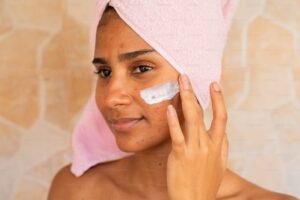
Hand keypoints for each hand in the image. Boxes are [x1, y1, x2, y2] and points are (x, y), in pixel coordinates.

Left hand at [166, 74, 228, 199]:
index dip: (219, 100)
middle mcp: (209, 145)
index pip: (221, 118)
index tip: (214, 85)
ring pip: (192, 119)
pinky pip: (177, 135)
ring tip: (181, 82)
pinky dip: (174, 120)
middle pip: (205, 113)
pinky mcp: (181, 156)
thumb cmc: (205, 185)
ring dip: (187, 98)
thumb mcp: (219, 166)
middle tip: (187, 76)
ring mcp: (195, 150)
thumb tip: (221, 133)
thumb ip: (221, 148)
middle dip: (197, 93)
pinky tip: (170, 108)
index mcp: (219, 146)